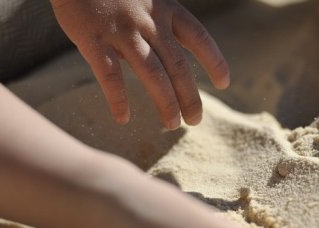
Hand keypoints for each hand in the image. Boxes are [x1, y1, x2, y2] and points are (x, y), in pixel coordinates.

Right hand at [51, 0, 229, 127]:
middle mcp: (148, 21)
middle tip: (195, 120)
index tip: (224, 83)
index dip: (214, 61)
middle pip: (178, 65)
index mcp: (165, 8)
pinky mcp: (93, 39)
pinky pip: (110, 75)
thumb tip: (168, 61)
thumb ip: (158, 26)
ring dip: (165, 102)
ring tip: (171, 125)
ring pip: (152, 73)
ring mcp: (122, 31)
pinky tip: (123, 118)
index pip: (198, 37)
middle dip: (190, 96)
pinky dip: (118, 99)